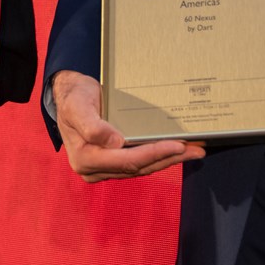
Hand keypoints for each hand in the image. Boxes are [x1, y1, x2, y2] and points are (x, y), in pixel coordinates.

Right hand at [52, 71, 204, 182]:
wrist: (69, 95)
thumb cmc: (73, 98)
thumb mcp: (77, 107)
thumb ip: (92, 126)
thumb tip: (115, 143)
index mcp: (85, 159)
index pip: (126, 160)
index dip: (153, 154)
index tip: (177, 145)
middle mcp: (94, 169)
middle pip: (138, 167)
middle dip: (168, 158)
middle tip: (195, 149)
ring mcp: (104, 168)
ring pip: (142, 167)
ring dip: (168, 160)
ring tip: (193, 151)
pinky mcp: (113, 162)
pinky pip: (139, 162)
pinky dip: (158, 156)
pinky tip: (175, 151)